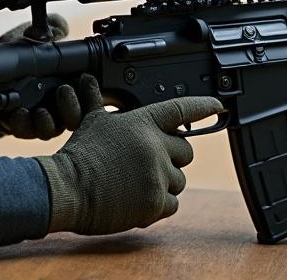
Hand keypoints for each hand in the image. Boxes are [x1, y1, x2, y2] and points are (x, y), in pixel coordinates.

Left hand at [0, 13, 78, 140]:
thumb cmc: (12, 59)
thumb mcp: (28, 38)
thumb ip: (49, 30)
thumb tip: (60, 28)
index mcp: (65, 87)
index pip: (88, 97)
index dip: (92, 92)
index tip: (85, 78)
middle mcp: (55, 107)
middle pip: (74, 119)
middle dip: (72, 108)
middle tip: (63, 90)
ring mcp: (37, 120)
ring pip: (50, 130)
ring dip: (45, 122)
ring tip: (38, 110)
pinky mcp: (18, 127)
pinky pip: (23, 132)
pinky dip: (20, 124)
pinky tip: (15, 114)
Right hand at [34, 74, 223, 234]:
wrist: (68, 188)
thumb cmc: (79, 154)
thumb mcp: (92, 121)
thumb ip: (99, 102)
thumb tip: (88, 81)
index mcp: (143, 123)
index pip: (180, 110)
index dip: (202, 106)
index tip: (218, 106)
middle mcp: (155, 146)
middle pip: (185, 152)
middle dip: (172, 158)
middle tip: (147, 164)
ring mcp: (158, 175)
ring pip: (179, 180)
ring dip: (163, 183)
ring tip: (135, 184)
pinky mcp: (155, 202)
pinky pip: (172, 204)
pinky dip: (158, 205)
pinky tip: (136, 200)